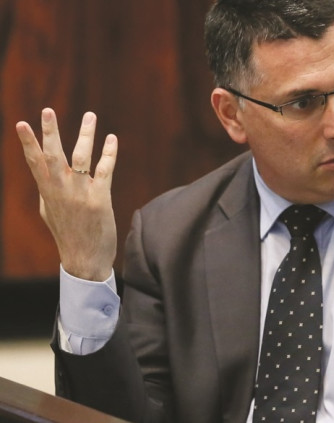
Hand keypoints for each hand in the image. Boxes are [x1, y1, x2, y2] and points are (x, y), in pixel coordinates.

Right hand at [16, 108, 117, 280]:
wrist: (84, 260)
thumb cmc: (68, 236)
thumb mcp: (51, 213)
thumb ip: (49, 193)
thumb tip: (45, 178)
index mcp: (47, 192)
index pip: (35, 163)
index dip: (28, 143)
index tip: (22, 123)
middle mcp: (61, 191)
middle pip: (53, 156)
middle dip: (49, 132)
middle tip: (47, 110)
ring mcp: (80, 194)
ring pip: (81, 158)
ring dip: (85, 135)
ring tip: (90, 115)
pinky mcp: (99, 200)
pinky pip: (105, 170)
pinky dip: (109, 153)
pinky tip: (112, 139)